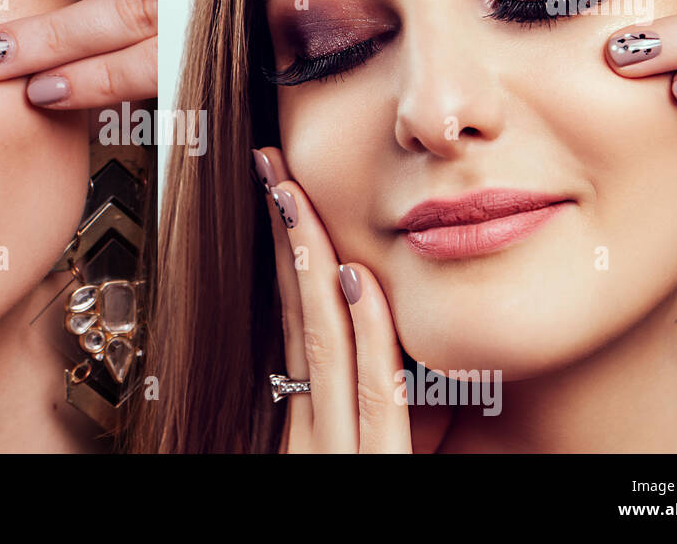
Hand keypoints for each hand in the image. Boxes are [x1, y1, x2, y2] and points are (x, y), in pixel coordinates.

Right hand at [251, 147, 412, 452]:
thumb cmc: (377, 514)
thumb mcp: (382, 454)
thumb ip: (387, 406)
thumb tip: (406, 349)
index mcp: (310, 423)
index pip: (294, 322)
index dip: (286, 254)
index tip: (281, 195)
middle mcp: (314, 430)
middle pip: (296, 315)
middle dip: (285, 237)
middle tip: (271, 168)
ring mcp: (339, 451)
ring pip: (321, 343)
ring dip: (308, 263)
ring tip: (293, 196)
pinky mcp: (375, 469)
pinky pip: (377, 395)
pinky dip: (369, 336)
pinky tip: (357, 279)